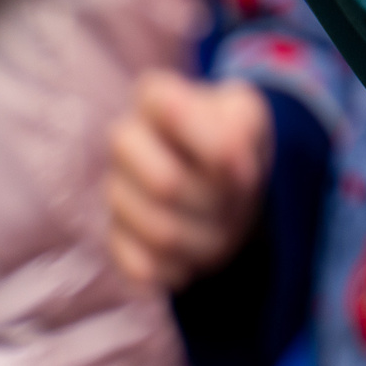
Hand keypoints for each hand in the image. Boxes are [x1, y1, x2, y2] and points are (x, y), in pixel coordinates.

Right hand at [105, 72, 274, 290]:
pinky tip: (194, 259)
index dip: (217, 145)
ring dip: (209, 238)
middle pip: (166, 186)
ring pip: (160, 232)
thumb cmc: (237, 141)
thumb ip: (242, 127)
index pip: (173, 112)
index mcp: (155, 97)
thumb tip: (229, 164)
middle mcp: (124, 139)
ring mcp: (114, 190)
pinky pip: (143, 266)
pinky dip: (181, 268)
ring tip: (225, 226)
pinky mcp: (114, 237)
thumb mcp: (251, 118)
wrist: (228, 185)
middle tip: (240, 198)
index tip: (244, 160)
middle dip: (216, 200)